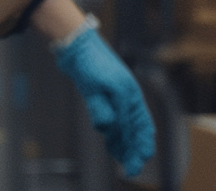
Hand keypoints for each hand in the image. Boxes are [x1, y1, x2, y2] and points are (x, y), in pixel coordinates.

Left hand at [55, 28, 155, 175]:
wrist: (77, 45)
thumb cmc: (86, 63)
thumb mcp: (92, 86)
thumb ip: (100, 108)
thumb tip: (108, 127)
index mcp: (127, 94)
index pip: (135, 126)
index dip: (137, 145)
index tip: (138, 162)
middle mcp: (128, 96)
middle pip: (135, 128)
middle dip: (135, 150)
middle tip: (132, 169)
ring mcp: (119, 95)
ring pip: (127, 125)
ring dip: (125, 143)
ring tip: (123, 161)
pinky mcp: (108, 95)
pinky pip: (118, 119)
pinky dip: (116, 133)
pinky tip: (112, 145)